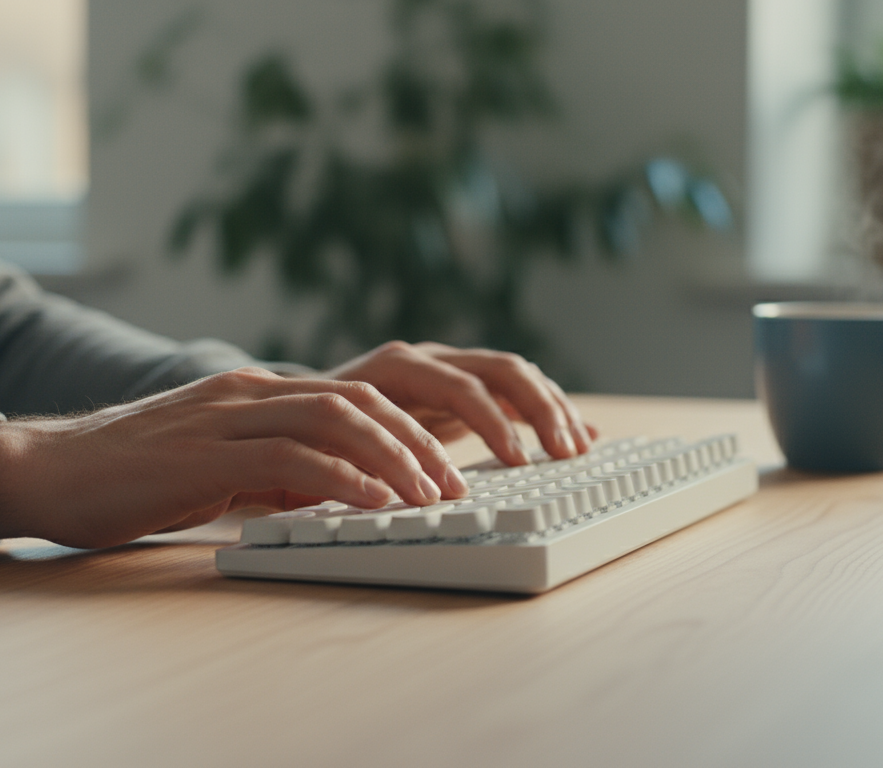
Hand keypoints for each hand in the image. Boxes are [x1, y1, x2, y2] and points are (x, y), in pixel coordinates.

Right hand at [0, 367, 469, 547]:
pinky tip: (371, 500)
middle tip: (450, 487)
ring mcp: (223, 418)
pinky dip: (339, 478)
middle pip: (355, 402)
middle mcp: (244, 394)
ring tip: (428, 497)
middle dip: (414, 443)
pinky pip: (288, 459)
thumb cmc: (127, 478)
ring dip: (391, 459)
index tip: (440, 473)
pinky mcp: (202, 455)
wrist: (44, 471)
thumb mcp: (216, 470)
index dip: (404, 432)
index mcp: (250, 394)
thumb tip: (331, 492)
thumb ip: (272, 472)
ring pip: (332, 421)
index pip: (348, 398)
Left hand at [324, 341, 595, 465]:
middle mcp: (428, 359)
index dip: (492, 423)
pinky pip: (514, 391)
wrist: (302, 406)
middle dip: (537, 411)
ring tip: (580, 448)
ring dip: (551, 409)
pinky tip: (579, 436)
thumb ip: (359, 456)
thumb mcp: (327, 442)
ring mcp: (447, 368)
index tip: (518, 461)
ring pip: (514, 376)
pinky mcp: (462, 387)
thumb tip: (389, 484)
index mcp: (396, 367)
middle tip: (563, 455)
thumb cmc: (313, 430)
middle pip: (499, 370)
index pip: (460, 386)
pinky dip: (546, 411)